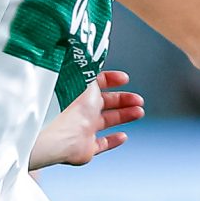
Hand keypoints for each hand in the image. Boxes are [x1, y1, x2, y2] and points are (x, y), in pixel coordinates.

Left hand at [28, 70, 143, 169]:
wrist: (60, 133)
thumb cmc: (68, 105)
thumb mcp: (83, 78)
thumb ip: (91, 68)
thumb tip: (94, 52)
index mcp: (79, 92)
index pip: (97, 83)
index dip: (112, 79)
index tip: (124, 78)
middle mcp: (81, 110)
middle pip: (106, 103)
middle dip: (124, 100)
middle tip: (137, 99)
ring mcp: (83, 129)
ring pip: (107, 121)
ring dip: (125, 115)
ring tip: (138, 112)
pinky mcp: (86, 148)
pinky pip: (102, 144)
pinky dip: (113, 141)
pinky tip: (123, 136)